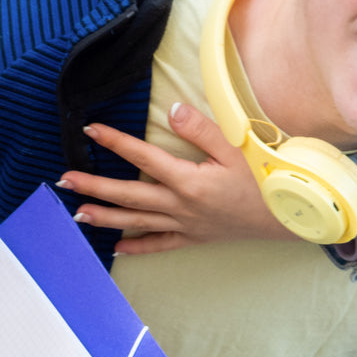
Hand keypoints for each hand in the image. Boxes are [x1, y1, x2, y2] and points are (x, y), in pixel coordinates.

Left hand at [57, 108, 295, 254]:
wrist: (293, 219)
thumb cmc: (267, 180)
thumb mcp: (238, 148)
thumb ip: (202, 129)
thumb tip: (172, 109)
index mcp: (189, 180)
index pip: (143, 156)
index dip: (115, 141)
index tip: (90, 129)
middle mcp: (181, 205)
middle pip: (129, 194)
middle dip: (94, 186)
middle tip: (63, 180)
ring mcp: (186, 225)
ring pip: (137, 221)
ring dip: (105, 217)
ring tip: (75, 213)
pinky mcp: (194, 238)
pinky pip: (160, 244)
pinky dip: (137, 246)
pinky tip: (116, 247)